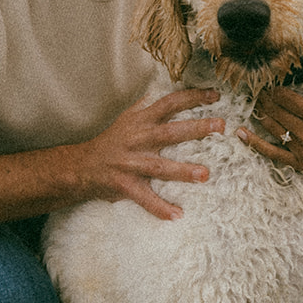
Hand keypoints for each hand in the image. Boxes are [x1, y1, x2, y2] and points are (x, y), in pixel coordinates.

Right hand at [74, 88, 224, 220]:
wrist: (81, 166)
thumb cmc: (111, 141)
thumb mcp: (127, 118)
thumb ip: (146, 105)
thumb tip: (163, 87)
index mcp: (141, 121)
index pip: (169, 103)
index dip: (192, 97)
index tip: (215, 95)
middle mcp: (138, 139)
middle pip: (170, 132)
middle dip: (195, 128)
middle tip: (220, 126)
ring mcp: (131, 163)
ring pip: (160, 167)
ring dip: (182, 171)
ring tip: (204, 174)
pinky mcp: (125, 185)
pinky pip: (145, 198)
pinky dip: (160, 208)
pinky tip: (177, 215)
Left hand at [237, 81, 302, 184]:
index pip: (286, 98)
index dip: (275, 88)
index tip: (270, 81)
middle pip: (275, 111)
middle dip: (264, 97)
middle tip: (258, 88)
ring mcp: (301, 150)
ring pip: (271, 127)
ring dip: (260, 112)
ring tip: (254, 102)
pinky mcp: (299, 162)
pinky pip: (271, 152)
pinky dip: (255, 143)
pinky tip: (241, 133)